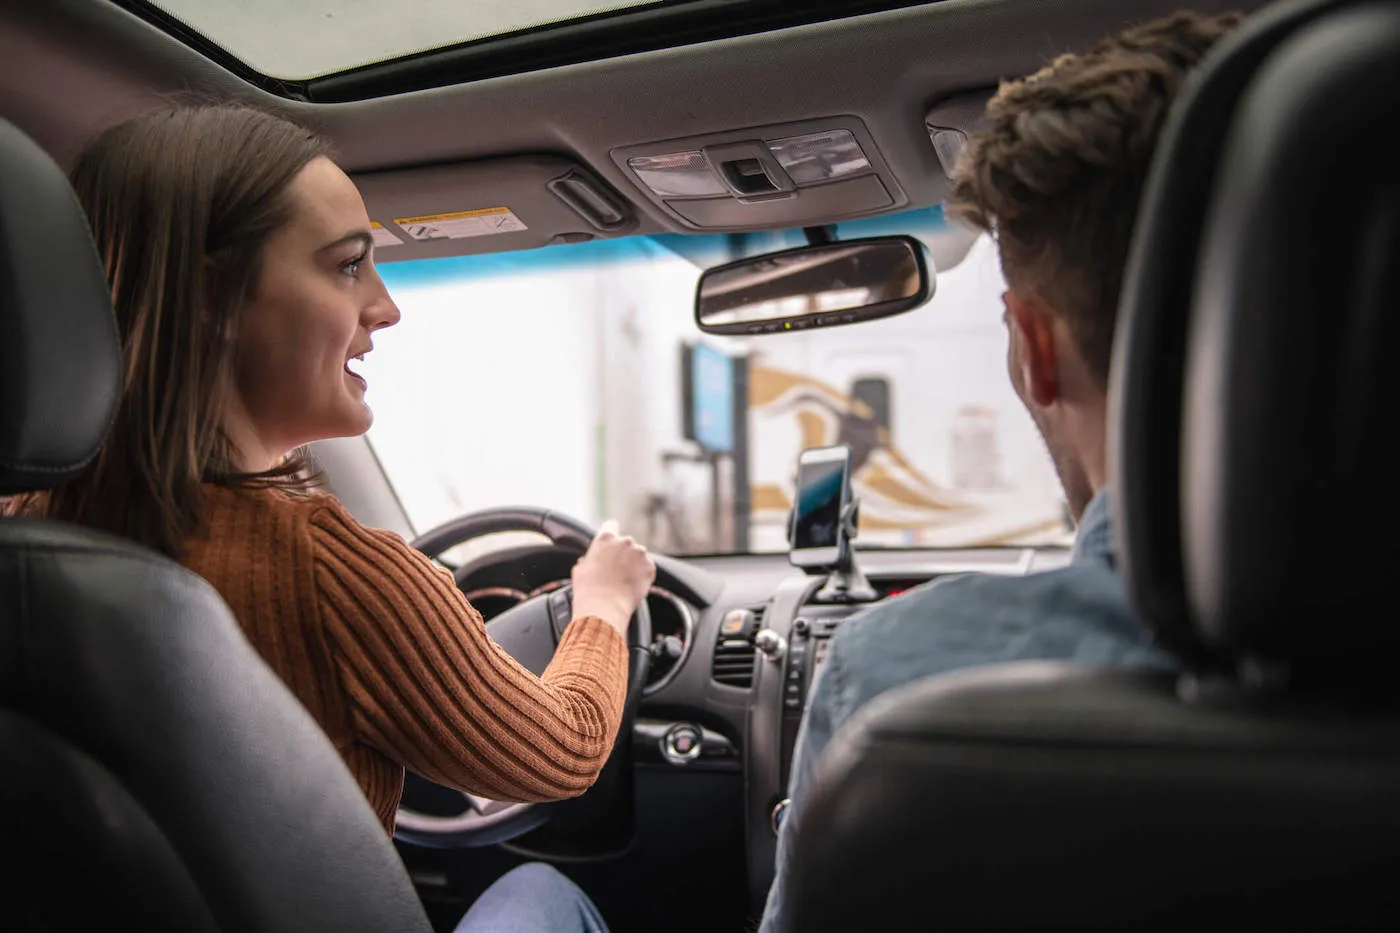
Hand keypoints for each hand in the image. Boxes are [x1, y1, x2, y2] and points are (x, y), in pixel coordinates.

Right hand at [571, 519, 655, 636]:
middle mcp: (625, 541)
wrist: (604, 607)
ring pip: (638, 556)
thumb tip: (587, 561)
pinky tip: (631, 586)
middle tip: (615, 571)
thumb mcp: (580, 569)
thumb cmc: (588, 590)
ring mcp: (639, 553)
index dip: (611, 533)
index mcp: (605, 538)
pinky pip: (647, 568)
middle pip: (626, 544)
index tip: (611, 542)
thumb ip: (587, 560)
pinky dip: (642, 575)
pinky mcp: (650, 567)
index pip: (611, 525)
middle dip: (623, 554)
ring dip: (634, 564)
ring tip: (623, 581)